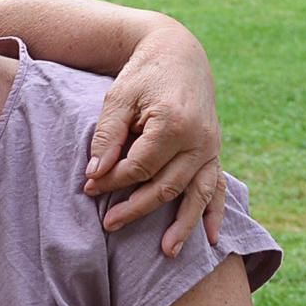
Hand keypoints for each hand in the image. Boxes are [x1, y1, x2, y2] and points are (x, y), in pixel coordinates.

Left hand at [83, 23, 223, 255]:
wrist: (178, 53)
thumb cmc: (142, 74)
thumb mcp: (118, 97)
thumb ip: (107, 136)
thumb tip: (96, 175)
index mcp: (174, 123)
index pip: (139, 167)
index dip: (113, 181)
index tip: (89, 187)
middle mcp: (199, 139)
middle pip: (165, 185)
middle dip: (136, 207)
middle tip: (108, 224)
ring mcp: (211, 146)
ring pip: (195, 193)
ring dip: (182, 225)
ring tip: (167, 252)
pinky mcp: (213, 150)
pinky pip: (217, 187)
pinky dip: (214, 212)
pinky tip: (211, 238)